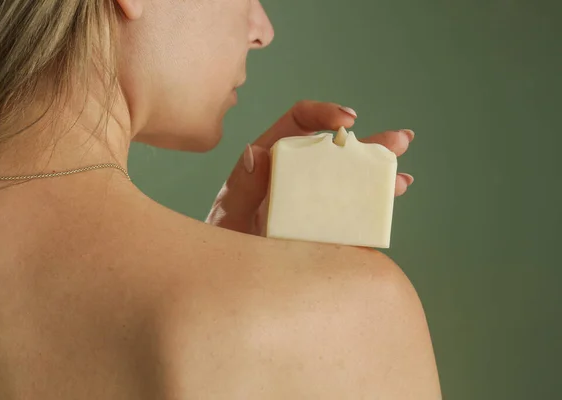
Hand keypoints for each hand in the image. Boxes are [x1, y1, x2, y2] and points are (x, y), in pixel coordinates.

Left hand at [205, 100, 415, 234]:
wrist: (228, 278)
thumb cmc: (222, 242)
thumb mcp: (227, 213)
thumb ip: (241, 185)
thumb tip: (257, 151)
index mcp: (272, 162)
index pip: (298, 123)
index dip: (323, 115)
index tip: (347, 122)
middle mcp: (296, 176)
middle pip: (335, 150)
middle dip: (369, 142)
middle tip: (398, 141)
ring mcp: (312, 201)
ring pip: (349, 177)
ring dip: (379, 171)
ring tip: (403, 178)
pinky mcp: (323, 226)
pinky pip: (352, 210)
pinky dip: (375, 202)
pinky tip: (393, 194)